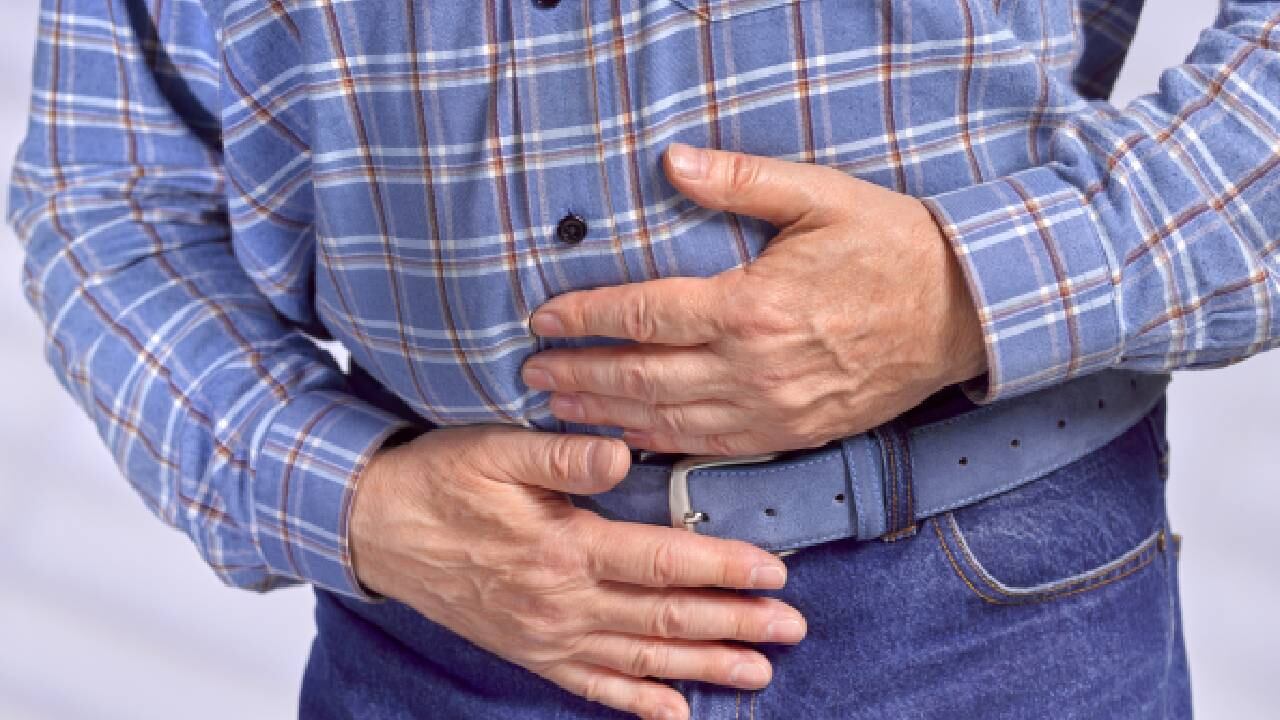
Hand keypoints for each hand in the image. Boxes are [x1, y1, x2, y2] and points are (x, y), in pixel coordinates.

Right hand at [350, 425, 805, 719]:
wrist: (376, 529)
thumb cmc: (441, 481)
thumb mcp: (497, 450)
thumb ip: (564, 453)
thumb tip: (624, 454)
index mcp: (563, 548)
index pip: (662, 564)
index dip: (723, 568)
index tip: (774, 573)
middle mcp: (561, 603)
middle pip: (664, 618)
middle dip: (734, 625)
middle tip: (792, 628)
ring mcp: (546, 636)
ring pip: (640, 658)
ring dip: (702, 666)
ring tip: (756, 672)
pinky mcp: (529, 651)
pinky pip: (591, 686)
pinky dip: (634, 701)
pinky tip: (671, 713)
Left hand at [520, 144, 986, 455]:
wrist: (962, 312)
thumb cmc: (891, 247)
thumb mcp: (819, 196)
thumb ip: (740, 181)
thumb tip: (672, 161)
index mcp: (752, 305)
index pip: (644, 315)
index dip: (586, 317)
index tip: (542, 318)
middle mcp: (754, 366)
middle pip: (642, 376)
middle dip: (579, 374)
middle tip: (532, 372)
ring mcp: (773, 408)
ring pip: (668, 419)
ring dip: (607, 415)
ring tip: (560, 408)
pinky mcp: (793, 432)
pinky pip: (712, 447)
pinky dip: (661, 444)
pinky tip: (628, 439)